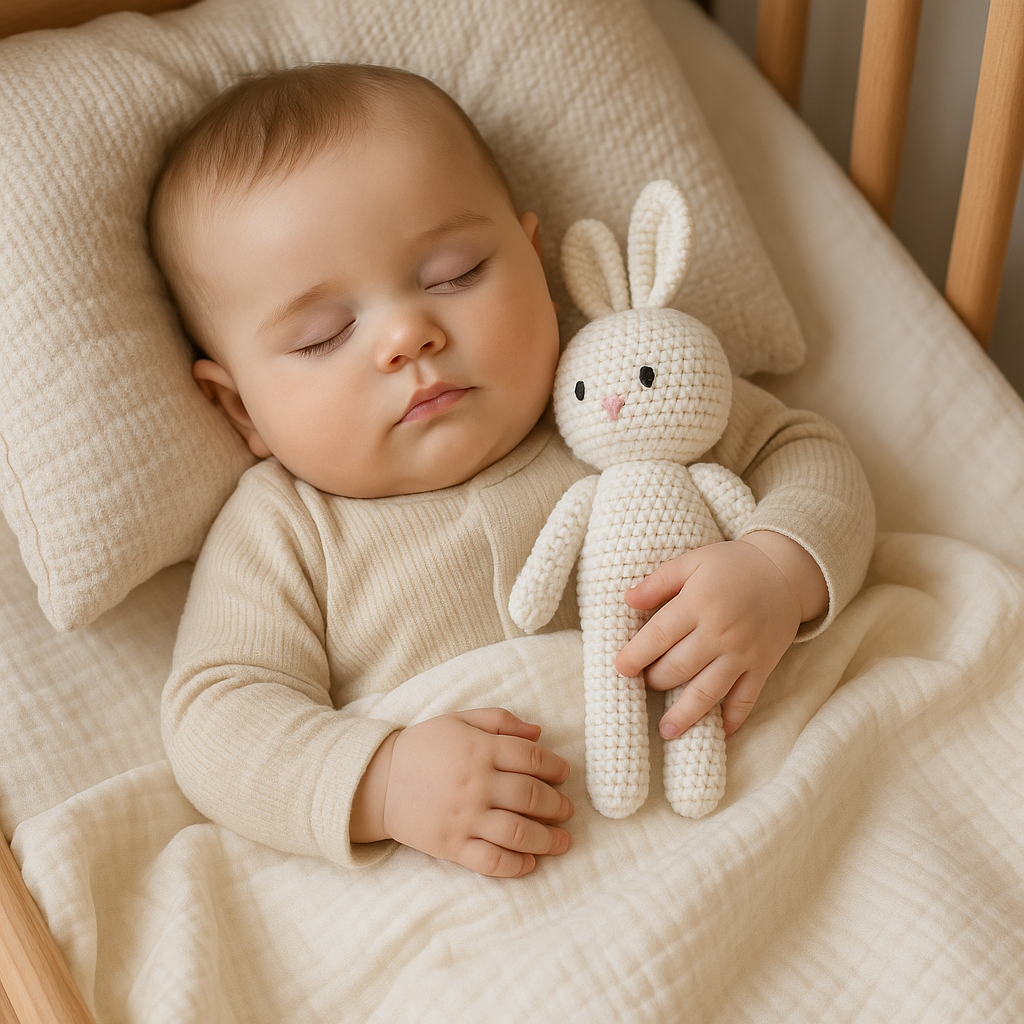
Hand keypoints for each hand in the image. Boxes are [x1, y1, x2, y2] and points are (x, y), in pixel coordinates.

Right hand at [352, 709, 572, 877]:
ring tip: (563, 841)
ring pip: (518, 832)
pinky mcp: (452, 846)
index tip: (564, 774)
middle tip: (567, 810)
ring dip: (548, 839)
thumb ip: (500, 721)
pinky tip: (530, 863)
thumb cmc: (423, 746)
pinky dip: (516, 865)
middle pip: (532, 796)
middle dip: (558, 806)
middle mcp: (476, 784)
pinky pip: (491, 861)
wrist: (377, 781)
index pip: (532, 758)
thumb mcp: (459, 720)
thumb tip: (540, 733)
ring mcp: (465, 817)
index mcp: (479, 749)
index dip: (556, 767)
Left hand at [614, 532, 826, 737]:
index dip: (635, 655)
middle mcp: (720, 632)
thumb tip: (627, 599)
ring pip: (708, 691)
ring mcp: (743, 653)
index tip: (620, 668)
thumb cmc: (732, 564)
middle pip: (679, 667)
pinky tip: (718, 732)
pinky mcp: (762, 666)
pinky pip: (746, 699)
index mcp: (698, 603)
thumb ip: (659, 581)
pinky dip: (733, 718)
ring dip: (685, 714)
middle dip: (656, 681)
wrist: (785, 571)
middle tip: (645, 684)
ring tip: (667, 731)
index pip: (659, 636)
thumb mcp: (693, 561)